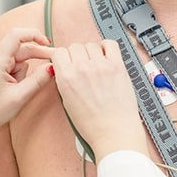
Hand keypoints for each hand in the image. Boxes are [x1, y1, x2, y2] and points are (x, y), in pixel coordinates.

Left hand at [0, 28, 52, 156]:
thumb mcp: (18, 97)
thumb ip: (38, 80)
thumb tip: (52, 67)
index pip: (17, 35)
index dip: (35, 35)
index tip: (48, 43)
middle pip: (20, 48)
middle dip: (34, 60)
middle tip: (49, 70)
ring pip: (15, 57)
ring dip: (21, 71)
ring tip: (15, 90)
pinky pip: (8, 62)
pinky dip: (14, 72)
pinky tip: (10, 86)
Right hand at [52, 40, 146, 159]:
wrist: (114, 132)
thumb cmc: (93, 124)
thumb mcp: (67, 102)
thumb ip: (65, 81)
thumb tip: (67, 68)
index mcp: (66, 78)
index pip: (58, 52)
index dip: (63, 57)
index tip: (67, 61)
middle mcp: (82, 68)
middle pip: (75, 46)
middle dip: (77, 55)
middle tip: (83, 66)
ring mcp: (100, 65)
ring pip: (91, 45)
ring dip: (92, 52)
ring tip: (96, 65)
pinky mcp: (117, 65)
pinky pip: (110, 44)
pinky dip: (107, 47)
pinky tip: (107, 57)